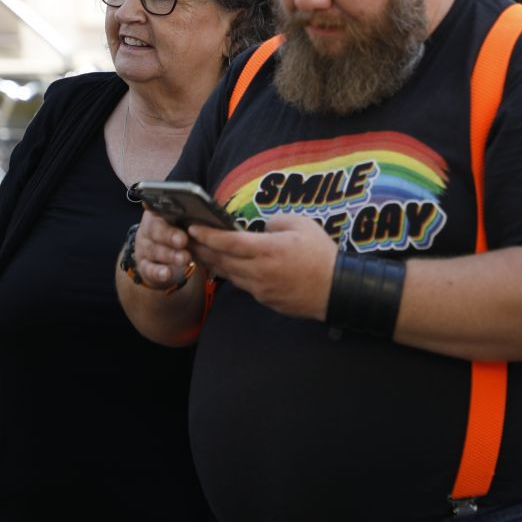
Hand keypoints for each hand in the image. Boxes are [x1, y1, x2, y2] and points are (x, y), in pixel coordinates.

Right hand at [133, 208, 195, 290]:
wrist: (163, 259)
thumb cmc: (179, 234)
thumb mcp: (184, 223)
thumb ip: (194, 218)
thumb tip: (212, 214)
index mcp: (159, 213)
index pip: (156, 206)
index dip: (156, 205)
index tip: (161, 206)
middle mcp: (148, 229)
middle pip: (156, 230)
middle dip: (170, 235)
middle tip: (183, 240)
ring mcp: (144, 248)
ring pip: (154, 251)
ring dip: (170, 255)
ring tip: (185, 258)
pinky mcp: (144, 267)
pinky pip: (150, 269)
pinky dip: (158, 272)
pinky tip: (167, 273)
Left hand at [186, 213, 337, 319]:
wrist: (336, 289)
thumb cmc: (321, 254)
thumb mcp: (302, 225)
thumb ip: (275, 222)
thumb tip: (260, 229)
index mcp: (267, 250)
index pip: (228, 242)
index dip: (207, 234)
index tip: (192, 227)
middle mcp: (258, 271)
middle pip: (221, 260)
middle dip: (201, 249)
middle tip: (185, 240)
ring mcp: (260, 288)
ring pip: (228, 274)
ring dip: (212, 263)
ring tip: (200, 252)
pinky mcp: (264, 299)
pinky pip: (242, 284)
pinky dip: (230, 274)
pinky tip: (226, 266)